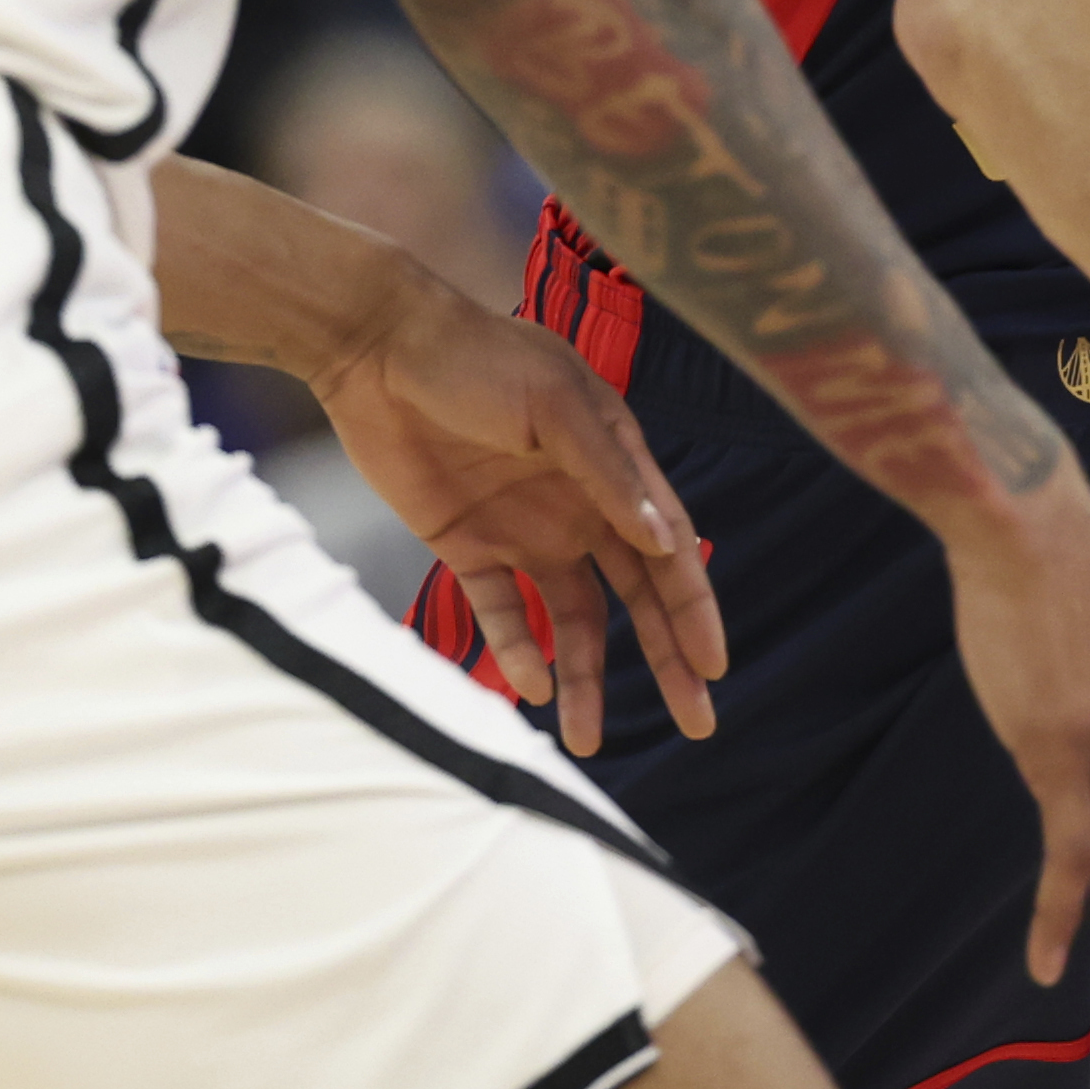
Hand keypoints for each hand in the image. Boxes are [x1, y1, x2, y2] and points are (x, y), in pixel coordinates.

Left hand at [313, 266, 723, 758]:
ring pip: (570, 621)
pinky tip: (527, 687)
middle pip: (633, 599)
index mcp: (614, 465)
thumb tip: (665, 542)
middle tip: (696, 725)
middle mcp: (579, 505)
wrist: (376, 348)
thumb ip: (607, 474)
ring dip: (582, 678)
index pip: (669, 551)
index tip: (713, 667)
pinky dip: (516, 651)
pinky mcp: (468, 544)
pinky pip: (502, 612)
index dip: (694, 611)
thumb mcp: (554, 406)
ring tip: (587, 741)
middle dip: (665, 661)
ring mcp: (524, 528)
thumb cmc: (477, 359)